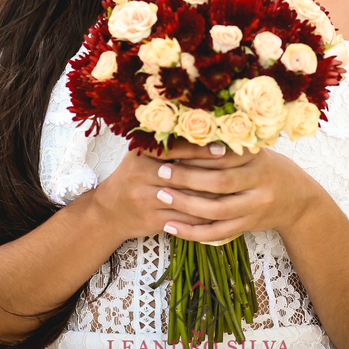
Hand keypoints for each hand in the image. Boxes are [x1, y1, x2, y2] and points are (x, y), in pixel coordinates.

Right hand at [91, 138, 228, 243]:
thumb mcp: (141, 156)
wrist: (109, 211)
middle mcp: (140, 176)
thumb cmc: (133, 177)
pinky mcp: (152, 220)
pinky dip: (204, 216)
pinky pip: (185, 219)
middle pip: (183, 175)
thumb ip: (165, 145)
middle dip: (212, 173)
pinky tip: (222, 211)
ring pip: (187, 198)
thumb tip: (203, 129)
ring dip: (213, 196)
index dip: (199, 149)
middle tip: (238, 170)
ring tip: (236, 190)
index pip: (174, 150)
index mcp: (140, 155)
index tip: (223, 148)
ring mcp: (146, 200)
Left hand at [143, 139, 317, 243]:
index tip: (173, 149)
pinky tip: (171, 227)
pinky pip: (218, 233)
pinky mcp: (248, 226)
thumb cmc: (270, 170)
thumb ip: (231, 148)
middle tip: (162, 171)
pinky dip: (193, 232)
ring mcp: (255, 208)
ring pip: (217, 211)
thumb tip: (188, 138)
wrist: (300, 201)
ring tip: (162, 195)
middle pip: (220, 183)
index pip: (225, 156)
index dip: (198, 153)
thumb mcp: (258, 153)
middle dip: (188, 177)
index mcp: (259, 160)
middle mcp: (260, 184)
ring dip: (186, 204)